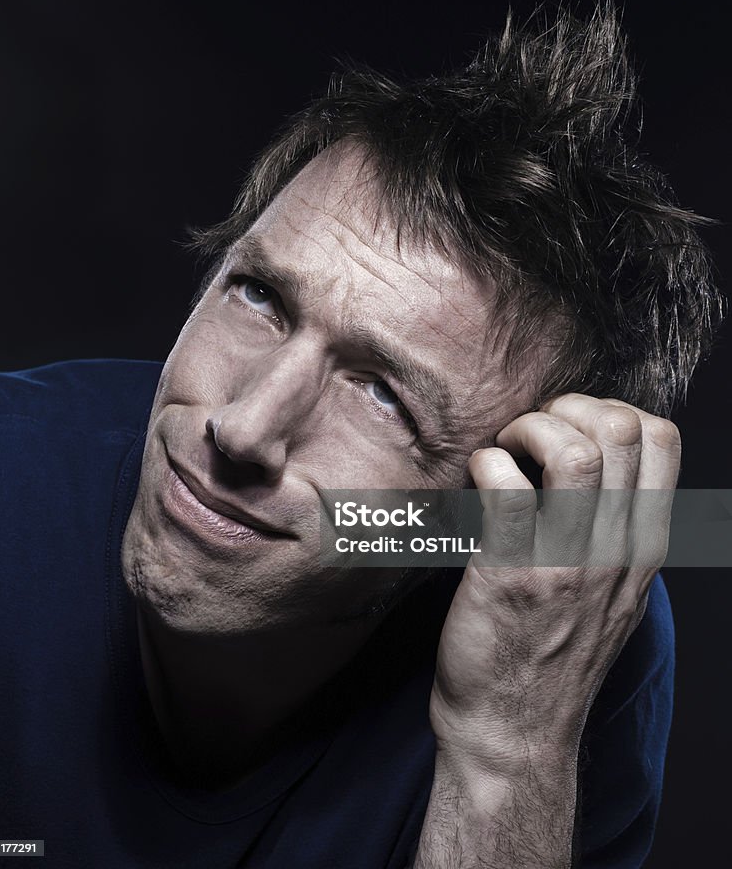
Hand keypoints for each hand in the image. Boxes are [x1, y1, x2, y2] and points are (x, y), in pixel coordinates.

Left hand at [429, 393, 679, 772]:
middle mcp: (614, 550)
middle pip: (622, 431)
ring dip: (529, 428)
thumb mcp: (615, 596)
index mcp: (641, 548)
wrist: (513, 733)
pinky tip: (477, 479)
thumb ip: (617, 535)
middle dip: (569, 407)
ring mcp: (566, 563)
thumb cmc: (553, 657)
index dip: (612, 410)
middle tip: (530, 431)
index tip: (571, 426)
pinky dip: (487, 464)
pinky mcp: (510, 575)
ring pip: (574, 451)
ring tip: (506, 447)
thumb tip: (597, 467)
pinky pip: (506, 488)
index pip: (663, 440)